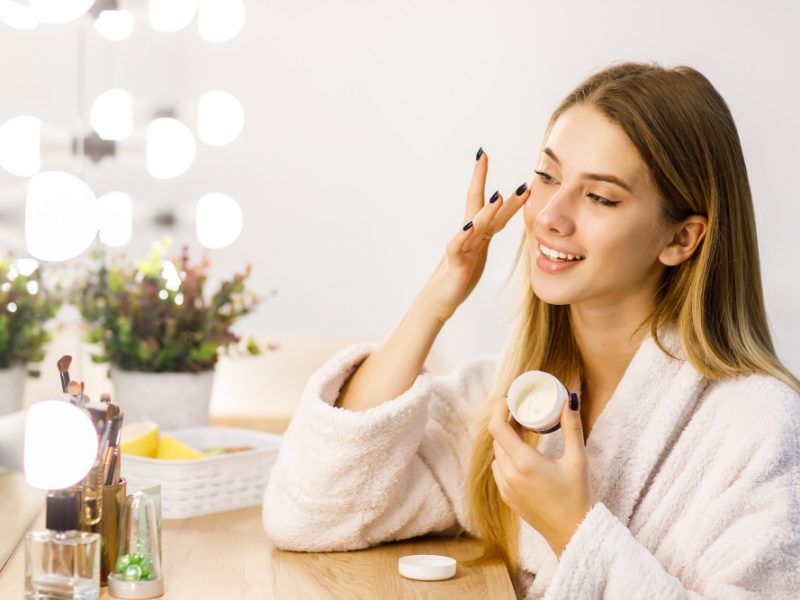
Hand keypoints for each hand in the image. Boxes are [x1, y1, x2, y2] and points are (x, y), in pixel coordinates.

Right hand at [421, 149, 530, 321]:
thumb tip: (494, 218)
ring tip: (498, 196)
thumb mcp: (477, 253)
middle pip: (477, 204)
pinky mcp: (457, 265)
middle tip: (482, 155)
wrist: (437, 300)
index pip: (485, 202)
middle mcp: (468, 236)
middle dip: (478, 179)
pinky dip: (464, 237)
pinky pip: (459, 249)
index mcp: (477, 233)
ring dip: (486, 211)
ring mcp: (461, 249)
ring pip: (475, 227)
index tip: (484, 155)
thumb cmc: (458, 277)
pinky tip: (470, 227)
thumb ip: (484, 235)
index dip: (486, 179)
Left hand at [489, 393, 593, 557]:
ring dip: (507, 440)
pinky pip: (499, 468)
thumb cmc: (577, 497)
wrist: (571, 533)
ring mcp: (505, 487)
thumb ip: (571, 427)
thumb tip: (569, 400)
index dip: (499, 409)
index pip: (497, 427)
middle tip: (523, 412)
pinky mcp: (506, 496)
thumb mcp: (577, 459)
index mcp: (524, 463)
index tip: (510, 400)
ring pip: (497, 453)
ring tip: (524, 431)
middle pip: (497, 438)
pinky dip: (507, 456)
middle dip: (507, 422)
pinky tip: (522, 454)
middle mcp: (509, 474)